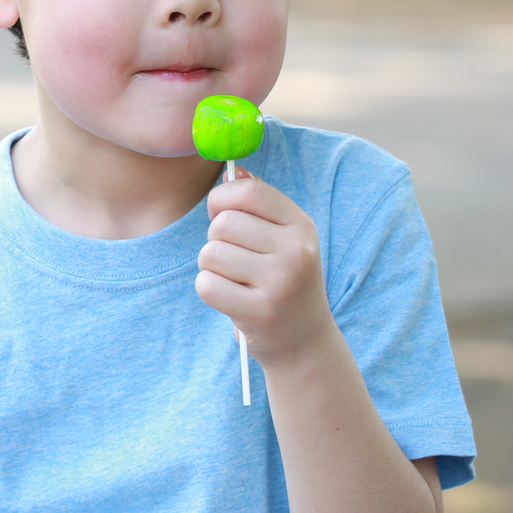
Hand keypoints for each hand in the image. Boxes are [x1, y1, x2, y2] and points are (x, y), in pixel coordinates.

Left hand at [194, 168, 334, 369]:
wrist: (305, 342)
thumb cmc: (284, 282)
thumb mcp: (285, 240)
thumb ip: (260, 205)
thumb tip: (234, 170)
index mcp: (302, 227)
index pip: (249, 192)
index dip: (222, 198)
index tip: (220, 212)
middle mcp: (296, 252)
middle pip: (223, 223)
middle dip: (215, 238)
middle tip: (231, 257)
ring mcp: (280, 284)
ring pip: (210, 254)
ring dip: (210, 266)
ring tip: (234, 279)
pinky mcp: (259, 313)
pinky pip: (207, 284)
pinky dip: (209, 289)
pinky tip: (231, 298)